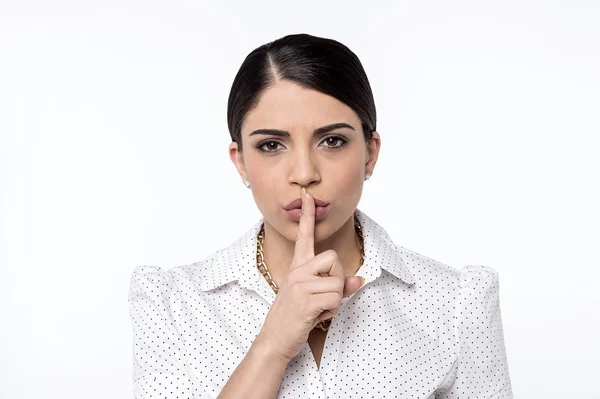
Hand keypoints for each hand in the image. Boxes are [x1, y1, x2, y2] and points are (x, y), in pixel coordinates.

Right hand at [257, 187, 364, 361]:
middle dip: (336, 280)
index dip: (308, 216)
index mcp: (297, 267)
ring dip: (334, 301)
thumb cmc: (294, 317)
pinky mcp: (305, 300)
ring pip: (338, 283)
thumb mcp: (313, 297)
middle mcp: (297, 271)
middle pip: (334, 259)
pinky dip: (331, 312)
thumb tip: (360, 279)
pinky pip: (335, 299)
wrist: (274, 339)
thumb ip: (336, 286)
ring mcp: (299, 284)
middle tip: (322, 297)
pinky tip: (315, 317)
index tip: (307, 196)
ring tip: (317, 309)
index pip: (304, 236)